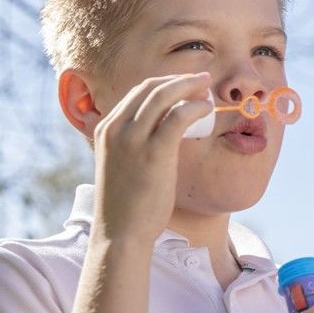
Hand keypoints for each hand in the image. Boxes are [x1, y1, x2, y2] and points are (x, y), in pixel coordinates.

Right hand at [91, 73, 213, 245]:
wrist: (120, 232)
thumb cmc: (127, 203)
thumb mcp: (123, 164)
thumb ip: (136, 143)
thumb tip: (165, 129)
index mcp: (105, 128)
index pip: (137, 91)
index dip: (165, 82)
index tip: (186, 85)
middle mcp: (115, 128)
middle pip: (150, 87)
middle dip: (179, 80)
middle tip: (202, 81)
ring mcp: (132, 139)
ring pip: (163, 95)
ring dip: (189, 87)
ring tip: (208, 90)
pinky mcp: (153, 152)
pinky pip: (178, 117)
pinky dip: (195, 108)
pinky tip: (207, 109)